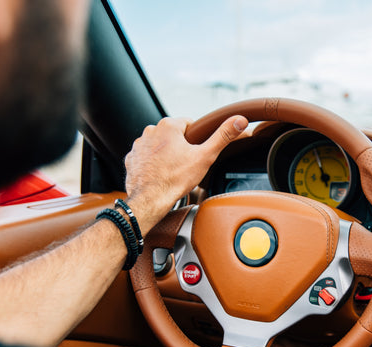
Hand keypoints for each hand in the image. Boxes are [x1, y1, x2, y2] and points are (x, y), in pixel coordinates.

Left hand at [123, 115, 247, 231]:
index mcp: (168, 125)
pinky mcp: (132, 158)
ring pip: (160, 145)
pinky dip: (154, 164)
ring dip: (166, 154)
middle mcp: (151, 131)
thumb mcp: (205, 156)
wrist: (150, 200)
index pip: (189, 125)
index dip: (197, 140)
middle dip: (181, 147)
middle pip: (174, 135)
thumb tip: (239, 121)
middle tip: (186, 164)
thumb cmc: (175, 179)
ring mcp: (139, 145)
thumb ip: (223, 136)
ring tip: (173, 171)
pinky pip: (147, 157)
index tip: (197, 153)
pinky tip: (160, 175)